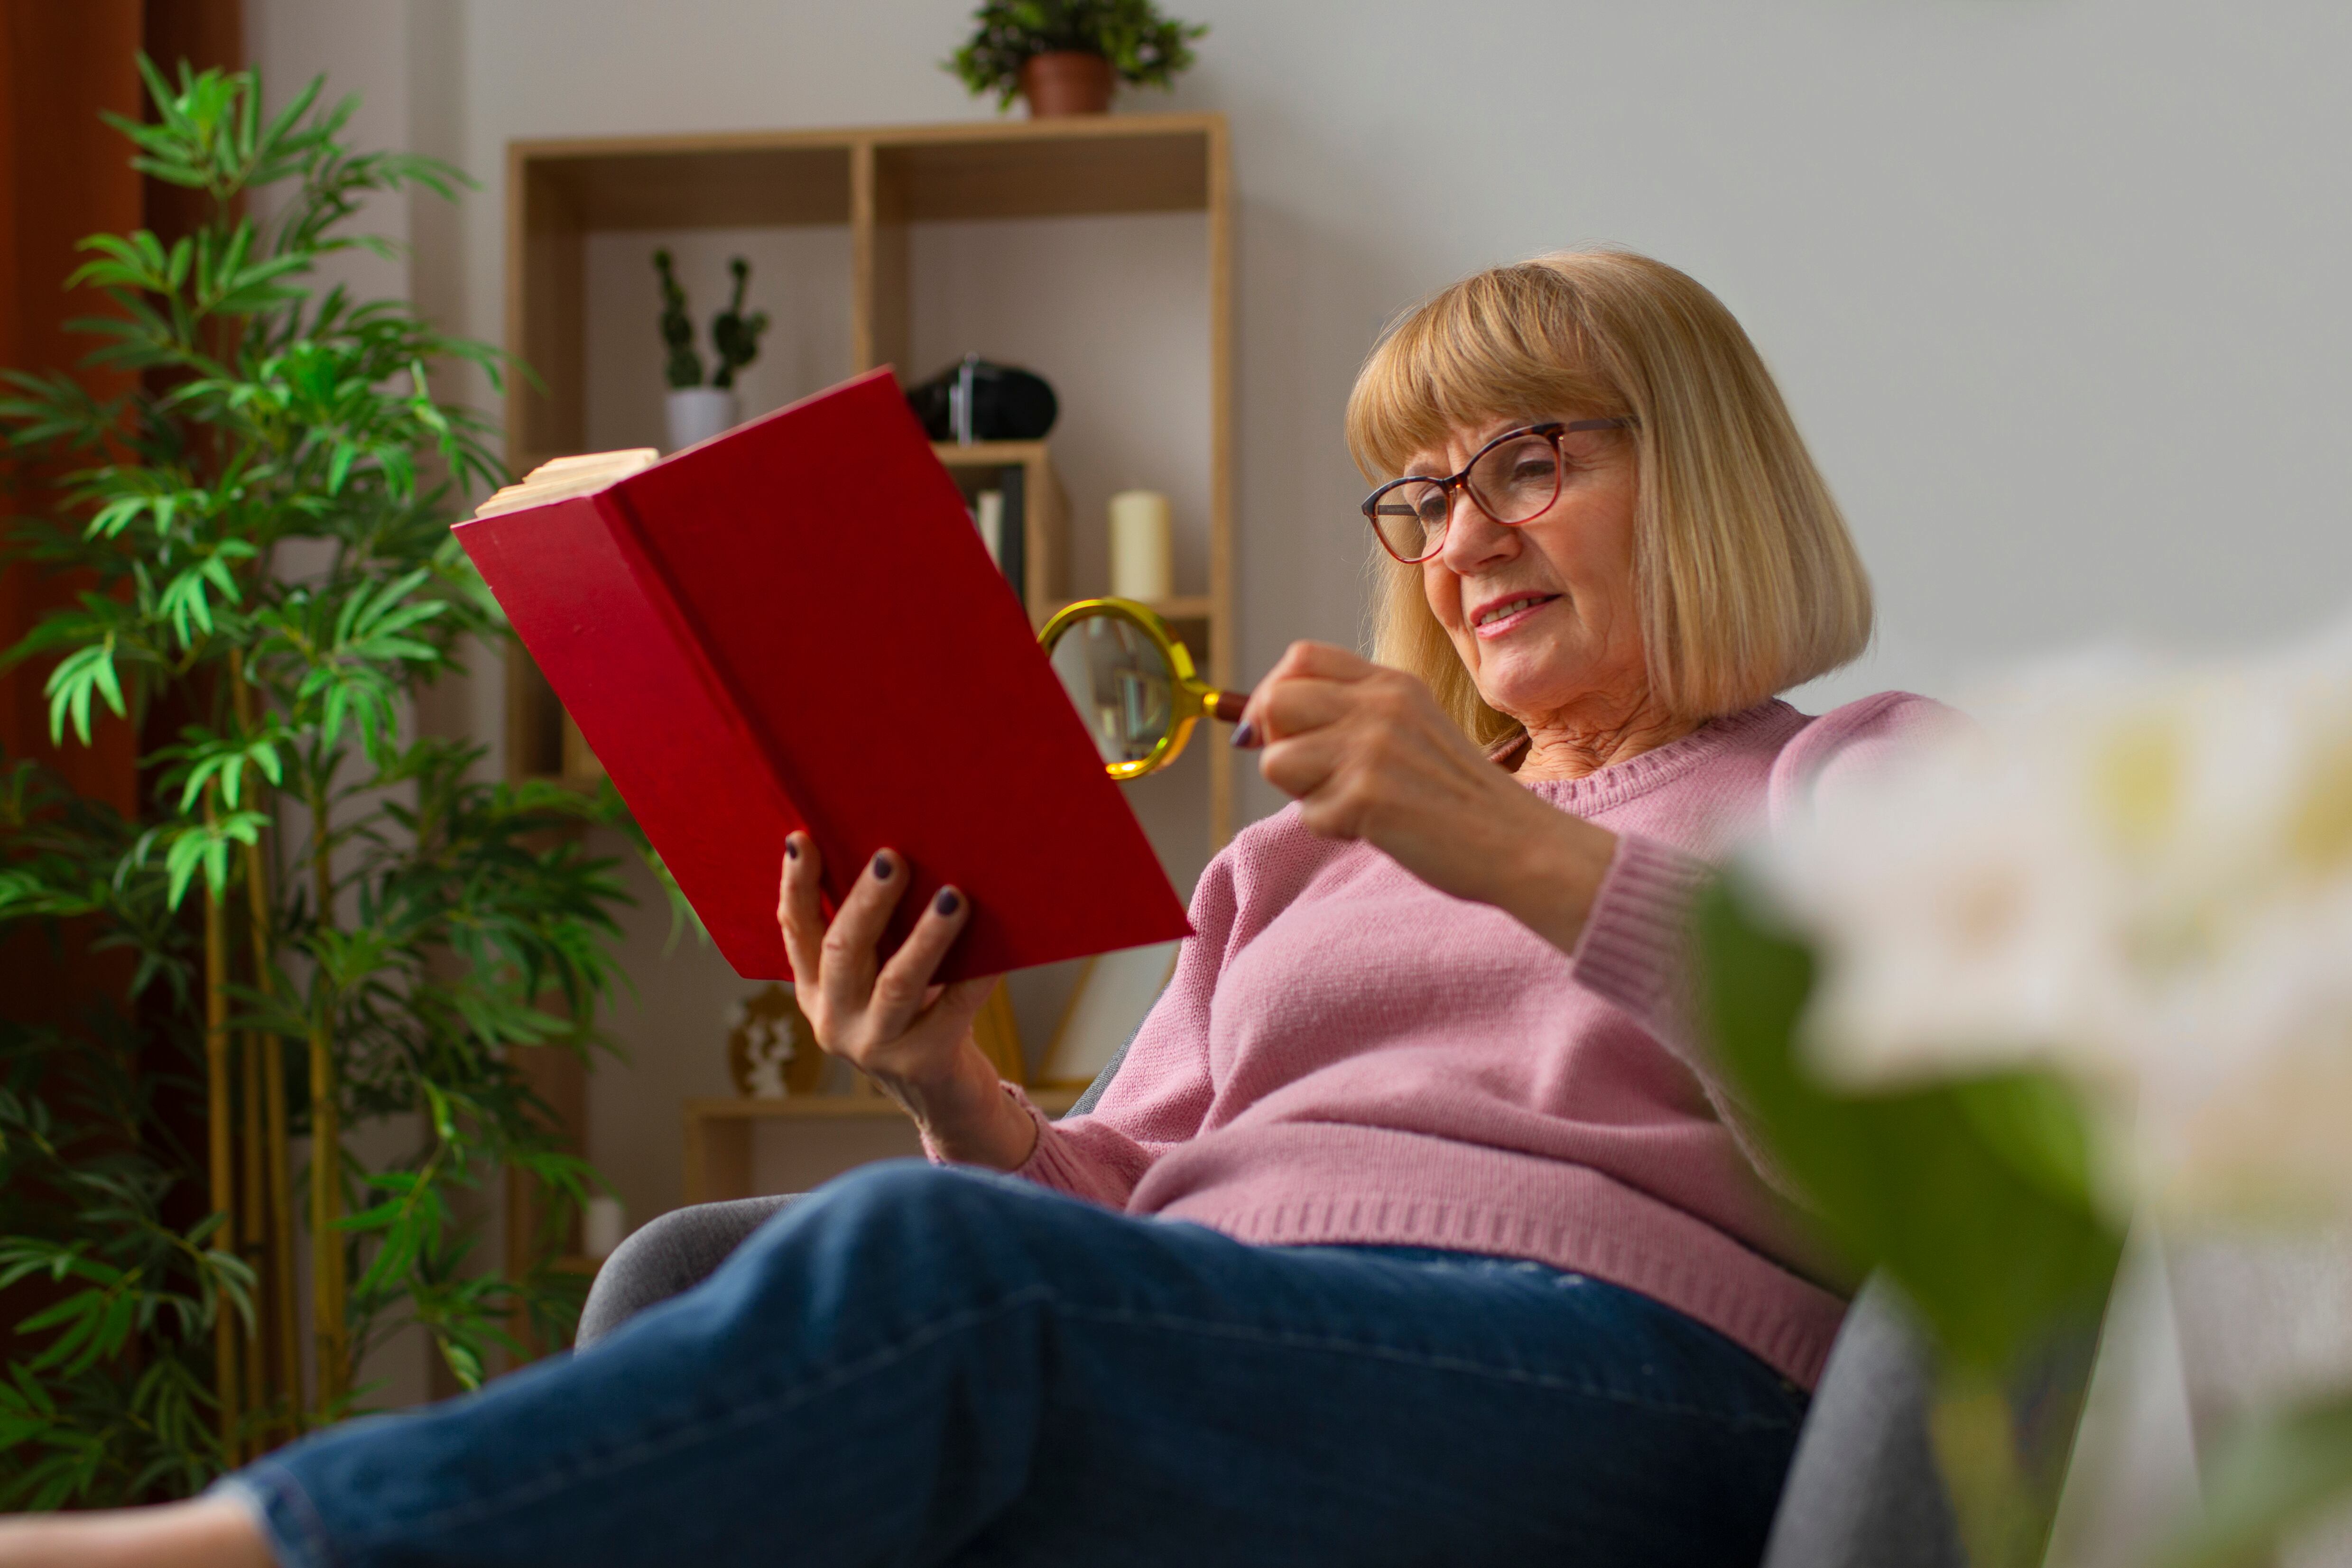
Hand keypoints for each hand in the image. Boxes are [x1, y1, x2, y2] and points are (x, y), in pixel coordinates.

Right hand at [775, 836, 1035, 1167]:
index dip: (796, 885)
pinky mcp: (924, 1063)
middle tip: (892, 857)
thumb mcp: (879, 976)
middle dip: (866, 902)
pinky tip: (999, 950)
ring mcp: (876, 1047)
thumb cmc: (917, 1014)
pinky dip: (977, 975)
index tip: (801, 839)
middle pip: (843, 952)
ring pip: (898, 984)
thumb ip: (876, 933)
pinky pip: (956, 1008)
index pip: (795, 931)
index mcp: (815, 991)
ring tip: (952, 896)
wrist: (948, 1098)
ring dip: (926, 936)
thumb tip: (901, 852)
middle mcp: (835, 1021)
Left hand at [1241, 642, 1616, 952]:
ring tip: (1354, 804)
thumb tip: (1255, 725)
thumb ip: (1353, 714)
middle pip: (1274, 702)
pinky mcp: (1366, 796)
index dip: (1277, 693)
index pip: (1300, 657)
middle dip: (1277, 744)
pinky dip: (1333, 830)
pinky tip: (1378, 828)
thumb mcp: (1414, 728)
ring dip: (1303, 793)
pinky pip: (1307, 814)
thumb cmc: (1461, 796)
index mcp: (1391, 683)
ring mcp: (1372, 748)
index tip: (1288, 731)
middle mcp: (1379, 705)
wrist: (1519, 842)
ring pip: (1276, 760)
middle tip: (1316, 776)